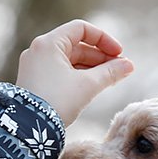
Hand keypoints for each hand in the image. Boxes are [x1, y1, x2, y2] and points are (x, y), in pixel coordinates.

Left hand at [15, 20, 133, 125]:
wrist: (28, 129)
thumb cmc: (56, 103)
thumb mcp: (88, 85)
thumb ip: (110, 72)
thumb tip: (129, 66)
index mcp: (48, 43)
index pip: (81, 29)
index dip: (103, 39)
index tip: (119, 54)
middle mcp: (39, 50)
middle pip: (76, 45)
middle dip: (100, 56)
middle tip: (119, 70)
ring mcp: (35, 66)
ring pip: (69, 60)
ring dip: (91, 67)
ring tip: (111, 80)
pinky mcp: (35, 81)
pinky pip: (60, 71)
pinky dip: (78, 76)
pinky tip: (93, 86)